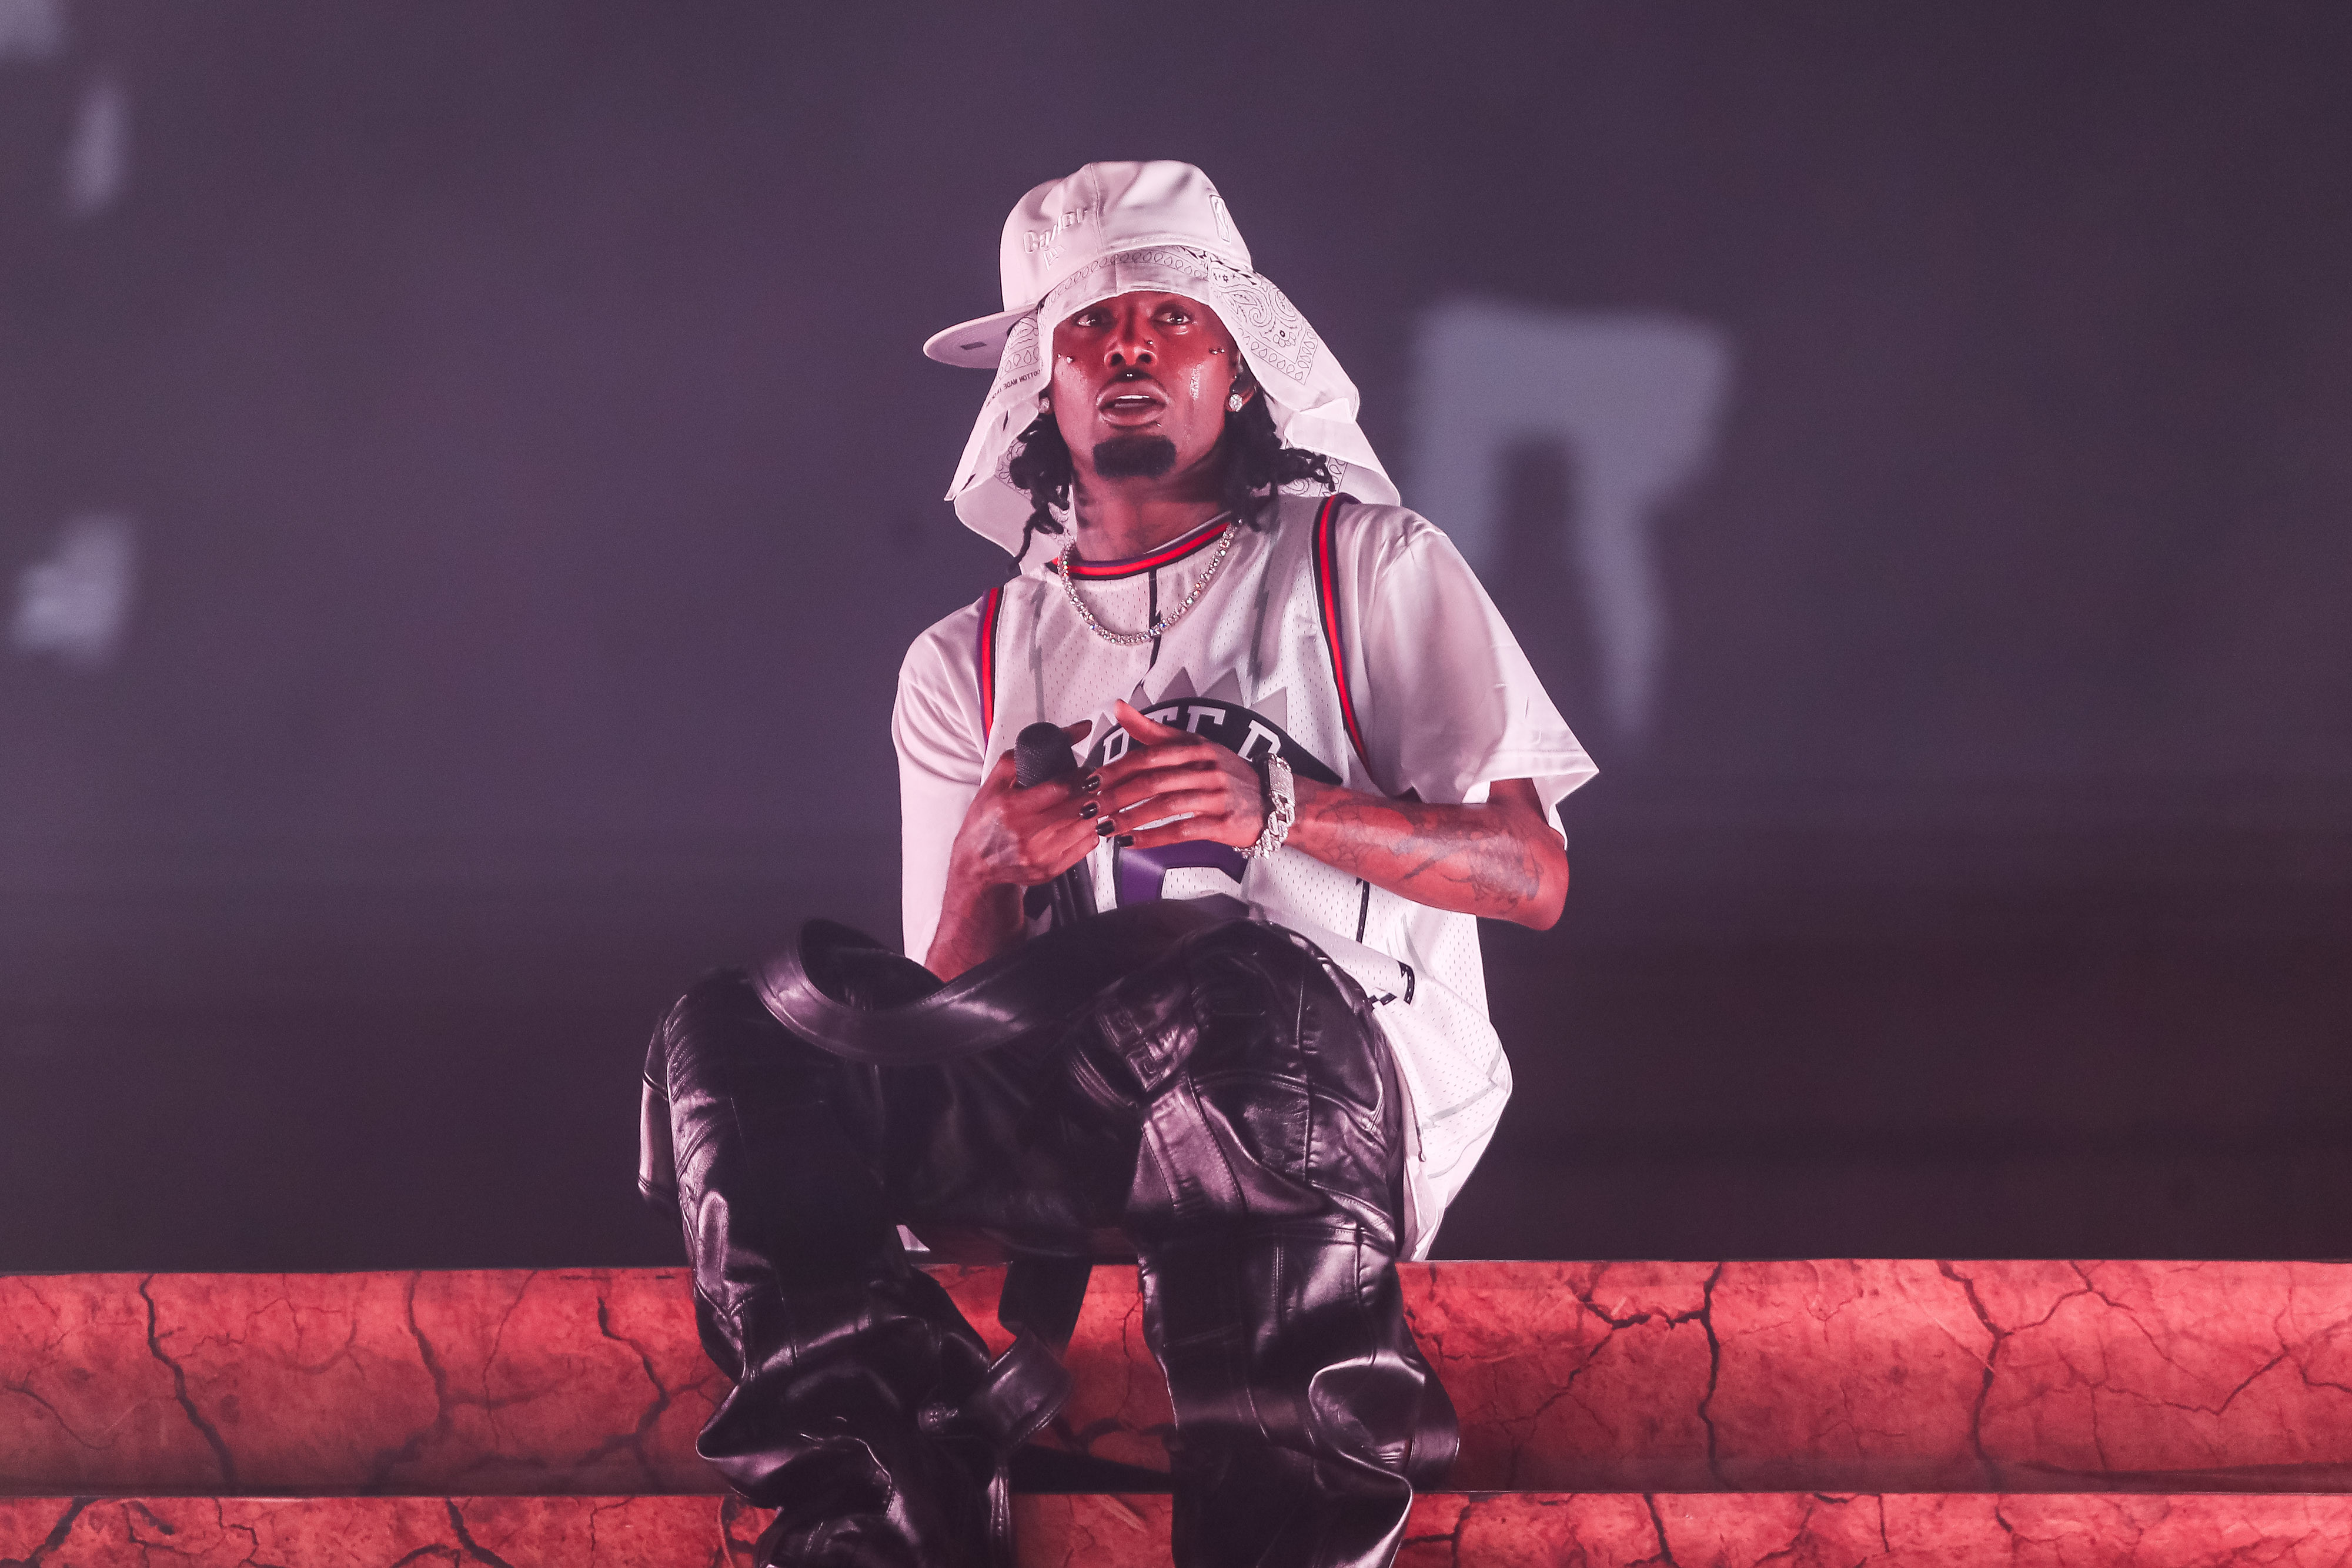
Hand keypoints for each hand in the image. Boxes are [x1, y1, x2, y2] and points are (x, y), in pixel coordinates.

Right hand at [943, 720, 1103, 888]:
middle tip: (1092, 784)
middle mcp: (1026, 834)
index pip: (1061, 788)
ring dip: (1093, 811)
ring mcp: (1040, 855)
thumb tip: (1071, 732)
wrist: (976, 864)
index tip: (1085, 772)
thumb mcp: (995, 782)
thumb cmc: (985, 820)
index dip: (1081, 777)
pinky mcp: (1050, 870)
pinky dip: (1089, 831)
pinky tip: (1081, 822)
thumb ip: (1026, 754)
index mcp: (1012, 808)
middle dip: (1091, 792)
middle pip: (1077, 807)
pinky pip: (1085, 847)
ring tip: (1088, 802)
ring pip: (1086, 827)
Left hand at [1094, 700, 1266, 851]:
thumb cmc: (1227, 773)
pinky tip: (1132, 843)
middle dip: (1116, 796)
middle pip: (1153, 781)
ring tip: (1105, 828)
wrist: (1273, 801)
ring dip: (1131, 818)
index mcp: (1196, 748)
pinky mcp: (1223, 822)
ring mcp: (1216, 796)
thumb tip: (1118, 707)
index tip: (1090, 781)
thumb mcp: (1195, 745)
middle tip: (1090, 809)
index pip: (1149, 756)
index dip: (1116, 769)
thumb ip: (1154, 731)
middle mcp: (1206, 768)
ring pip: (1165, 806)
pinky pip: (1183, 830)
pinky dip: (1154, 838)